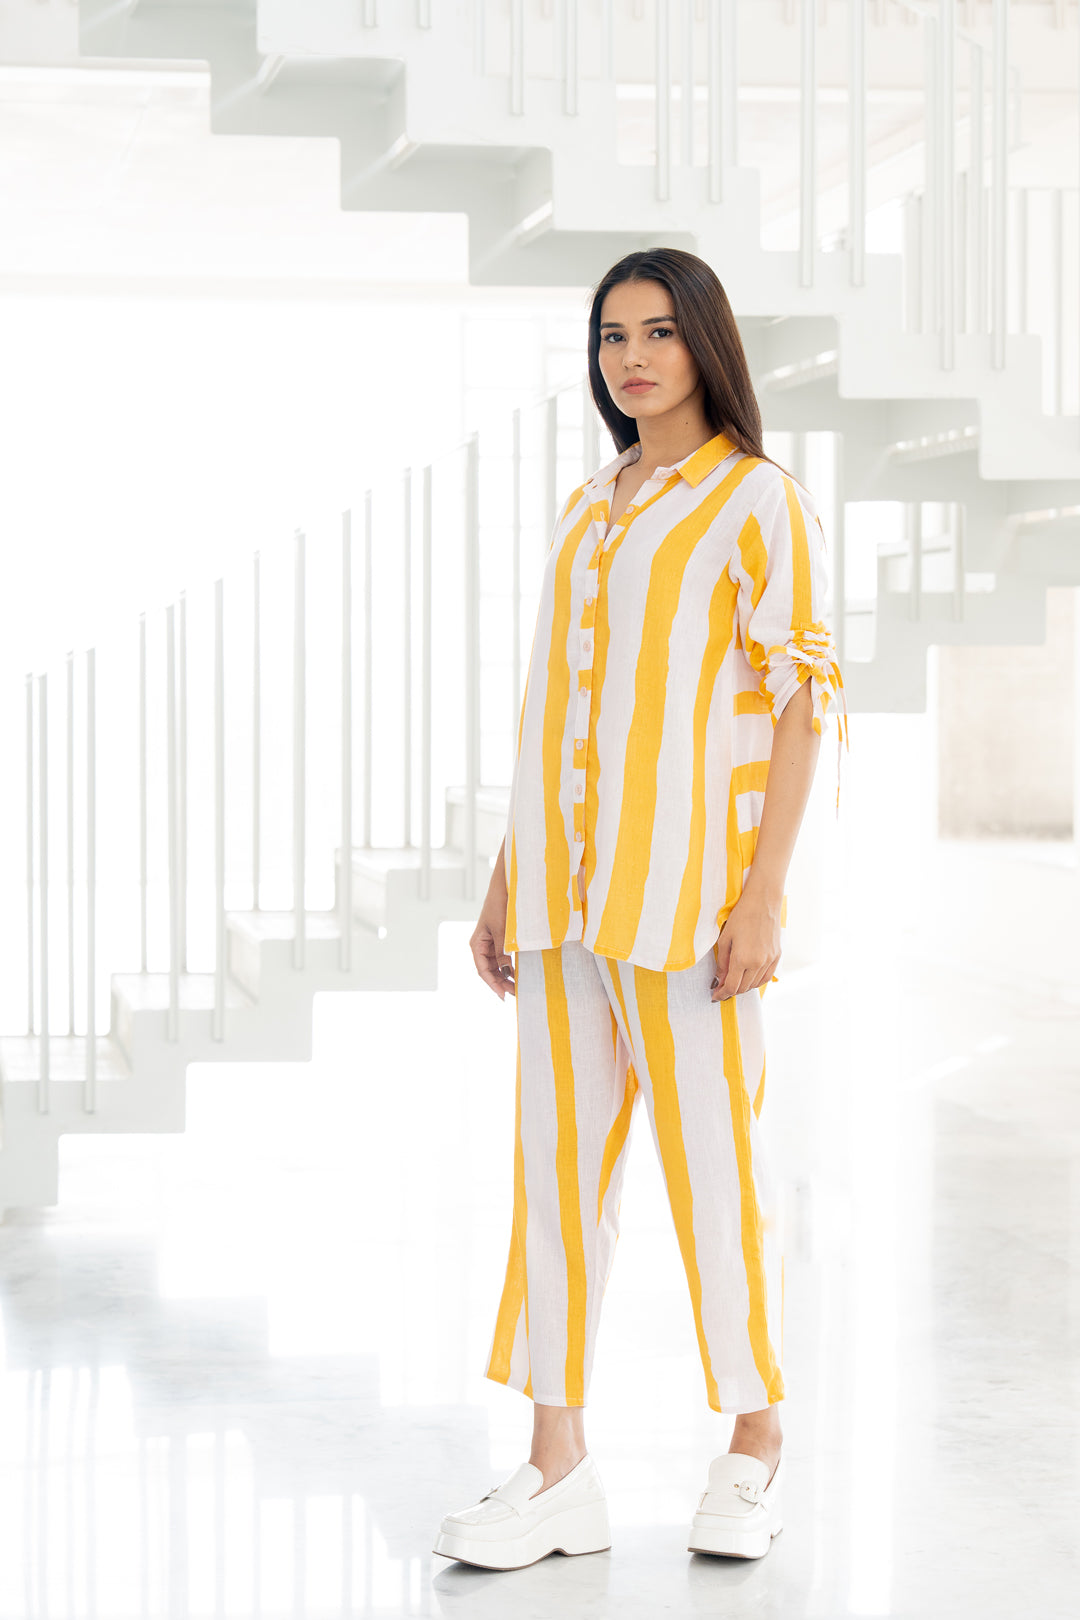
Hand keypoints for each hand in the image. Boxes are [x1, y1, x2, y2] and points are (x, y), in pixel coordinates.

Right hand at [470, 874, 515, 999]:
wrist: (506, 885)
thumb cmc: (500, 904)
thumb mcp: (502, 930)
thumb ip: (503, 951)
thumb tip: (506, 971)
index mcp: (477, 943)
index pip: (483, 970)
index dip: (492, 984)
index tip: (503, 995)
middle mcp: (482, 945)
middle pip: (489, 970)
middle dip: (500, 983)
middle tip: (515, 993)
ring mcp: (491, 942)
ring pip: (496, 965)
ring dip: (505, 976)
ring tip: (518, 986)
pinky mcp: (500, 938)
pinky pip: (503, 957)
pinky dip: (509, 965)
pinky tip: (518, 972)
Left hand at [710, 886, 780, 1001]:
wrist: (763, 902)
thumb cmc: (741, 916)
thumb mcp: (725, 938)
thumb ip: (722, 962)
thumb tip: (720, 979)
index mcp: (742, 959)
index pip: (731, 986)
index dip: (721, 994)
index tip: (715, 996)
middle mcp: (758, 963)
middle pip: (743, 988)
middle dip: (730, 992)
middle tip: (721, 989)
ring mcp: (769, 960)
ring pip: (755, 985)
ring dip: (743, 987)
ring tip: (734, 983)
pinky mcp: (777, 956)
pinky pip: (766, 977)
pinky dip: (756, 982)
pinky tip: (749, 978)